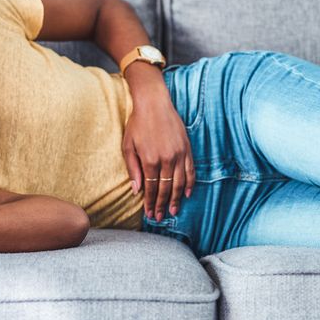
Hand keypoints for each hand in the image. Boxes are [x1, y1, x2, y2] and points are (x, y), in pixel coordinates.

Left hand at [121, 85, 194, 221]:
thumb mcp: (128, 146)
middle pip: (166, 188)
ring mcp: (178, 154)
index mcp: (150, 160)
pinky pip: (191, 170)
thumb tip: (136, 191)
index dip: (151, 203)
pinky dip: (190, 183)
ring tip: (174, 211)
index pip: (152, 188)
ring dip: (177, 199)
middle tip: (160, 217)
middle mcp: (166, 159)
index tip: (150, 214)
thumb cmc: (137, 123)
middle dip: (163, 205)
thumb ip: (132, 169)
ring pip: (180, 182)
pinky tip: (187, 193)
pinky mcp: (187, 148)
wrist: (154, 103)